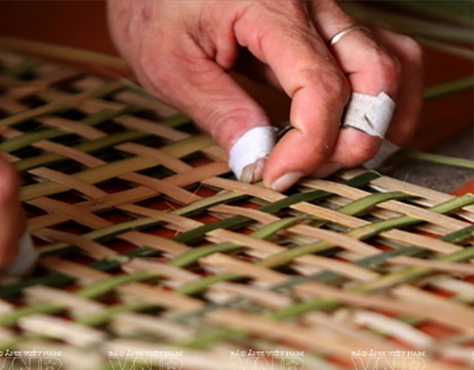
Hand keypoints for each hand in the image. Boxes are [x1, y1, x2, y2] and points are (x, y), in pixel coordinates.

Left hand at [107, 0, 422, 189]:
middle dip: (353, 138)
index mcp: (272, 8)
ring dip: (377, 120)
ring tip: (337, 159)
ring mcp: (324, 11)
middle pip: (374, 74)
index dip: (308, 144)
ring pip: (390, 61)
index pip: (319, 86)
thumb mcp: (170, 65)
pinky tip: (354, 130)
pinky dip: (378, 96)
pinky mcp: (321, 24)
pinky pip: (375, 53)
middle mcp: (313, 4)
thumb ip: (220, 112)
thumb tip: (257, 163)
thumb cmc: (154, 7)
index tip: (276, 178)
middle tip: (308, 173)